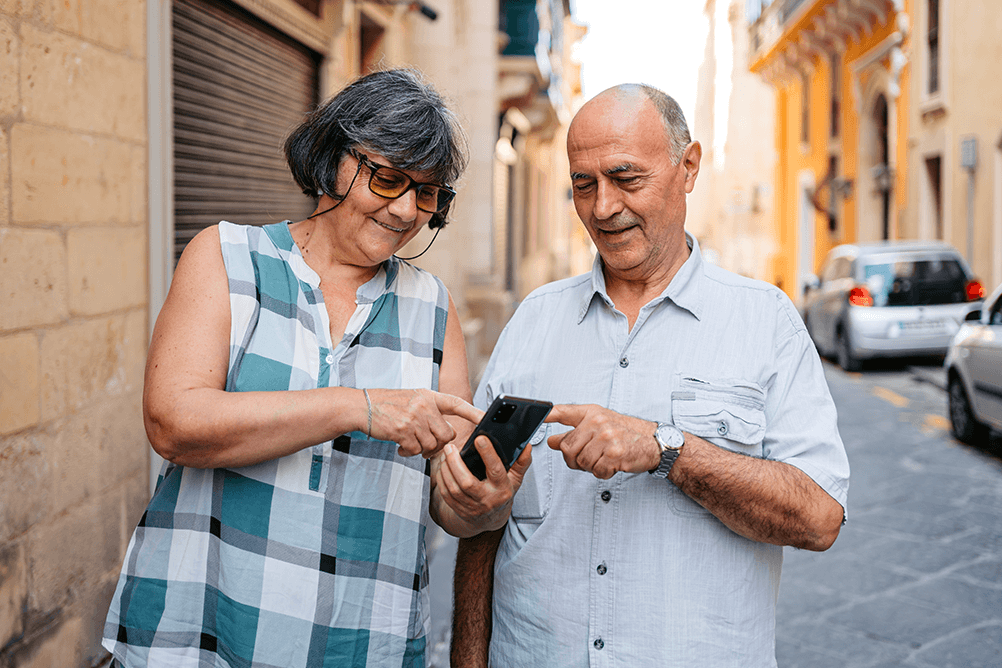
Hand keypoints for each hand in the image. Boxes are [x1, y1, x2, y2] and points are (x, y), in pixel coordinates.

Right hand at [367, 388, 483, 457]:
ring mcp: (414, 418)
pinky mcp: (403, 431)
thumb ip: (431, 411)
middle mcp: (424, 406)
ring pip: (432, 445)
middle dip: (439, 443)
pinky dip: (408, 452)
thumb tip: (446, 434)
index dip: (474, 412)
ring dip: (421, 449)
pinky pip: (415, 450)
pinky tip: (400, 446)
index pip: (457, 404)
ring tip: (409, 442)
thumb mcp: (413, 399)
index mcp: (429, 396)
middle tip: (425, 443)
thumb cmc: (388, 404)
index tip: (487, 419)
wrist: (362, 406)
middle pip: (447, 434)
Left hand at [434, 435, 532, 531]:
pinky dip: (442, 479)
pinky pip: (446, 495)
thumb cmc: (502, 493)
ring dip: (446, 470)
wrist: (491, 519)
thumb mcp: (515, 478)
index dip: (488, 454)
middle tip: (450, 447)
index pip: (496, 470)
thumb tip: (527, 446)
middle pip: (467, 482)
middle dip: (455, 463)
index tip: (480, 438)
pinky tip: (442, 468)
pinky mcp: (460, 510)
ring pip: (454, 489)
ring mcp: (472, 507)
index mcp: (502, 489)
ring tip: (445, 454)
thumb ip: (521, 462)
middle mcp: (487, 500)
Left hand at [545, 404, 658, 479]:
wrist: (653, 441)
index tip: (538, 417)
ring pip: (581, 462)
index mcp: (592, 413)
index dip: (548, 415)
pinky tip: (612, 464)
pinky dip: (603, 473)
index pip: (564, 412)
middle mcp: (598, 423)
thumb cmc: (626, 432)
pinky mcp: (615, 454)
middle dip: (574, 459)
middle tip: (588, 458)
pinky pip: (596, 471)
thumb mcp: (599, 425)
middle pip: (568, 448)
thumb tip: (553, 442)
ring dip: (590, 467)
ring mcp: (607, 438)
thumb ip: (574, 431)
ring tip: (603, 458)